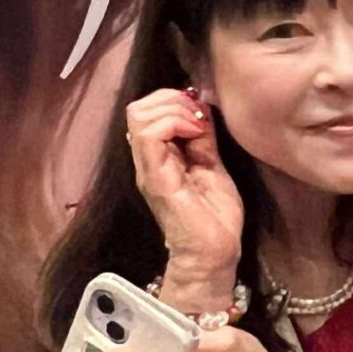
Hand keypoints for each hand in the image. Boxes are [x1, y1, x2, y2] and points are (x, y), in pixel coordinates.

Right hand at [125, 89, 244, 282]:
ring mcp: (149, 169)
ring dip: (175, 109)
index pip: (147, 109)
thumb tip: (200, 106)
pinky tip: (197, 134)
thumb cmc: (214, 215)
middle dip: (172, 99)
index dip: (173, 99)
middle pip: (138, 107)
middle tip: (199, 116)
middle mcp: (147, 160)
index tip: (202, 111)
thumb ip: (202, 137)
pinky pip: (150, 135)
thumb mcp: (211, 164)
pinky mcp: (156, 178)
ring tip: (198, 125)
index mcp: (158, 156)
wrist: (213, 253)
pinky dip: (176, 123)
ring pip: (140, 115)